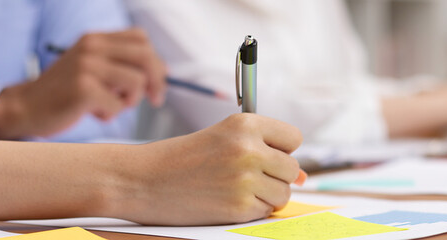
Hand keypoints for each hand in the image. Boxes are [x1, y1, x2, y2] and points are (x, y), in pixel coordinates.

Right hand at [0, 29, 165, 138]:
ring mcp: (87, 66)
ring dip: (130, 101)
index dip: (155, 61)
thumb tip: (163, 71)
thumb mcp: (94, 68)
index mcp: (96, 39)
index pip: (141, 39)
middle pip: (146, 57)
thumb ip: (122, 64)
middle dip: (157, 82)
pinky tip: (92, 113)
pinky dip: (110, 114)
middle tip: (155, 100)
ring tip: (109, 106)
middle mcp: (92, 47)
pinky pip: (119, 105)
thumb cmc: (67, 92)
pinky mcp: (83, 88)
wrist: (27, 107)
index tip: (157, 81)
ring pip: (138, 83)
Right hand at [106, 114, 303, 225]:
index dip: (281, 149)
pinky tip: (226, 200)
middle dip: (275, 176)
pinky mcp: (239, 207)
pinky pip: (266, 211)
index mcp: (245, 124)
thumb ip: (266, 151)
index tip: (264, 154)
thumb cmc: (182, 159)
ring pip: (283, 193)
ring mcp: (245, 179)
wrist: (141, 180)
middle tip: (245, 176)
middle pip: (292, 169)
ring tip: (234, 188)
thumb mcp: (223, 141)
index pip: (293, 138)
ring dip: (265, 195)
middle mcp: (248, 149)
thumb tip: (305, 177)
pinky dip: (251, 210)